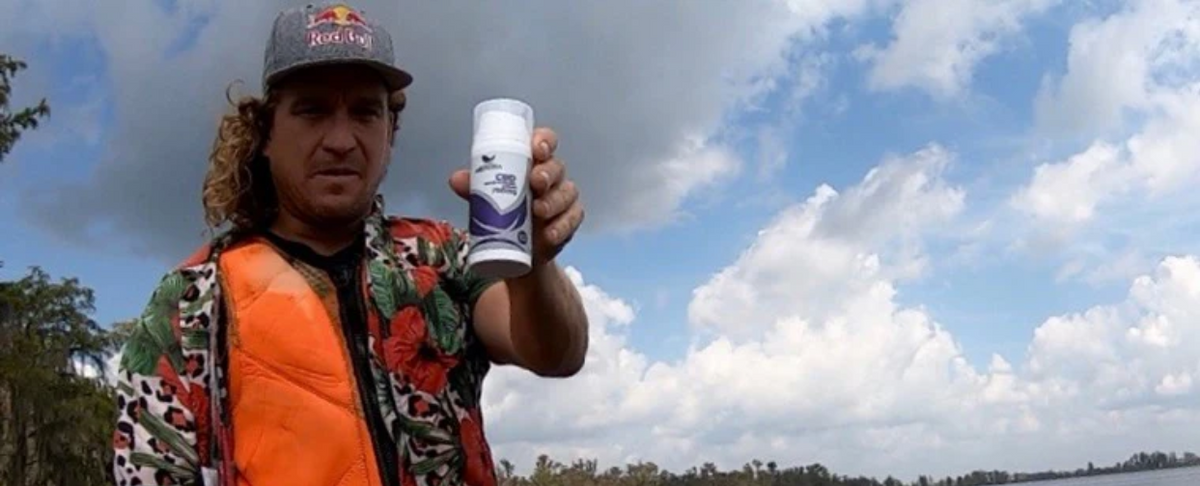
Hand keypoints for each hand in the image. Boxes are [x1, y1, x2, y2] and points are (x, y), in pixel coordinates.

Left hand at [448, 127, 584, 265]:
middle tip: (535, 182)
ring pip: (567, 192)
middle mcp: (551, 177)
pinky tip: (550, 234)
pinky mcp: (569, 221)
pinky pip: (572, 219)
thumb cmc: (503, 213)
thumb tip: (456, 179)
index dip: (544, 140)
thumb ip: (475, 188)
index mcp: (532, 163)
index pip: (544, 142)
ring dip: (554, 201)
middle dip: (547, 173)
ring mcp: (563, 198)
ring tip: (538, 211)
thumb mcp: (487, 199)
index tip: (536, 149)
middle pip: (557, 166)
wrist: (516, 251)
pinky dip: (562, 226)